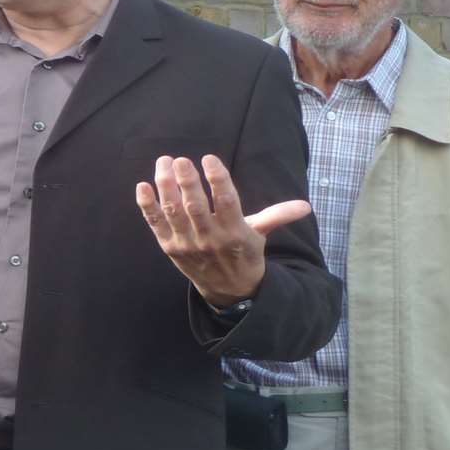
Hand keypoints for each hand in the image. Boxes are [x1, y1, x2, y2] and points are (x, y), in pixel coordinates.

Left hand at [134, 154, 312, 307]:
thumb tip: (306, 206)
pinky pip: (155, 224)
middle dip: (187, 181)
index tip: (210, 158)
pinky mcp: (169, 247)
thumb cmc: (244, 254)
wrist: (227, 291)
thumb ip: (278, 216)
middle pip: (195, 207)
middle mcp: (209, 238)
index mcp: (235, 233)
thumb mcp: (261, 235)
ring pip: (173, 212)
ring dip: (166, 186)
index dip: (218, 179)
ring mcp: (187, 244)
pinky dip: (147, 206)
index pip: (226, 202)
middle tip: (182, 159)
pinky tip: (143, 185)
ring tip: (164, 163)